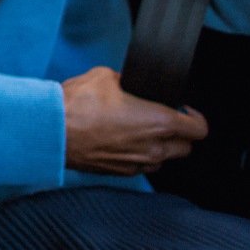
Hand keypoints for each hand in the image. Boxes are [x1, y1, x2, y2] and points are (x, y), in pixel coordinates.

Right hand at [62, 65, 208, 174]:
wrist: (50, 131)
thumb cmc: (76, 106)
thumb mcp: (104, 76)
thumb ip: (127, 81)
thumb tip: (129, 84)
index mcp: (158, 122)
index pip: (199, 129)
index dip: (195, 117)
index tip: (185, 110)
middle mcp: (153, 148)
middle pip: (186, 147)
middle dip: (179, 133)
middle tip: (162, 119)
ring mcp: (137, 163)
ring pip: (164, 159)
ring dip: (159, 146)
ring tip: (140, 131)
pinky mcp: (120, 172)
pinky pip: (142, 166)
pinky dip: (139, 155)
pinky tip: (121, 141)